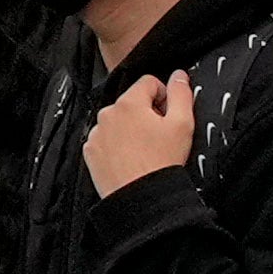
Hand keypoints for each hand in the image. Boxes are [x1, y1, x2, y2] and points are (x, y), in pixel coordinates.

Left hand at [79, 68, 193, 196]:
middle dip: (146, 114)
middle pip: (131, 102)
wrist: (142, 197)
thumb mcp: (182, 124)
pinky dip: (116, 145)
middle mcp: (107, 114)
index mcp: (129, 103)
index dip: (164, 96)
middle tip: (158, 136)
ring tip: (144, 150)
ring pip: (118, 121)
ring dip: (130, 129)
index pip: (148, 82)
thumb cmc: (162, 162)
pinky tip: (130, 158)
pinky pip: (105, 139)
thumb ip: (181, 93)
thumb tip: (179, 75)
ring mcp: (96, 134)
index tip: (168, 115)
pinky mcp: (90, 152)